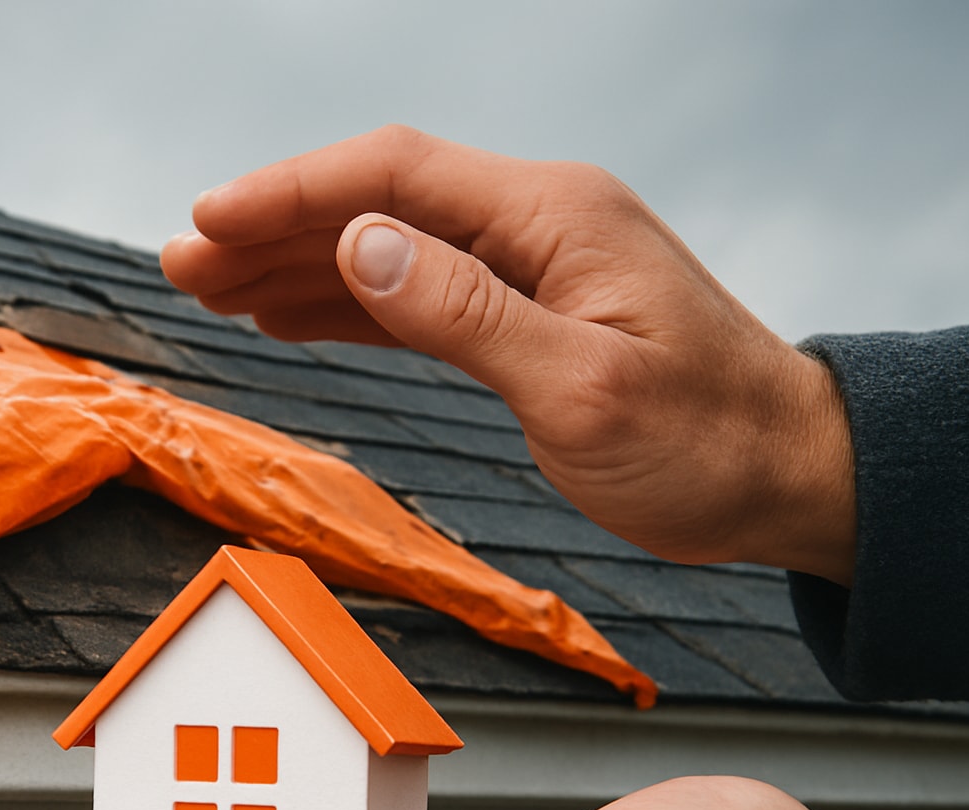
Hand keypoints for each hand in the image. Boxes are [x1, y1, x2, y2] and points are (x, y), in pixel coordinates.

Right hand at [160, 127, 854, 583]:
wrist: (786, 474)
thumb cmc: (706, 439)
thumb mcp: (583, 388)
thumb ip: (467, 314)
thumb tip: (360, 246)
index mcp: (551, 217)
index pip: (393, 176)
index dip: (289, 192)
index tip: (207, 222)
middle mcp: (535, 224)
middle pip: (375, 203)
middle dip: (271, 229)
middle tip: (182, 264)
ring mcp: (528, 265)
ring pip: (385, 247)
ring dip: (295, 267)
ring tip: (211, 292)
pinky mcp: (524, 313)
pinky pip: (414, 295)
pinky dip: (346, 305)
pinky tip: (289, 317)